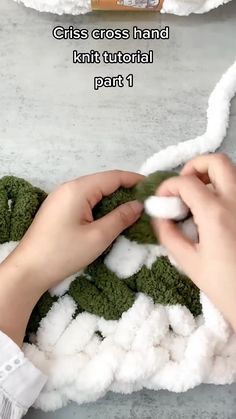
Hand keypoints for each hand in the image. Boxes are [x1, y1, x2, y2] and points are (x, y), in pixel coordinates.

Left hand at [0, 170, 142, 344]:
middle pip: (103, 182)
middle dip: (125, 190)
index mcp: (78, 189)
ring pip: (94, 192)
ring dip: (113, 198)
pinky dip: (100, 205)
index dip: (134, 180)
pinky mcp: (58, 209)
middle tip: (146, 201)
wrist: (29, 270)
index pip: (112, 177)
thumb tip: (138, 205)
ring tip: (133, 209)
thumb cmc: (63, 253)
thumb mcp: (98, 237)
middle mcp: (69, 187)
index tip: (152, 186)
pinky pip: (84, 201)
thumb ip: (120, 218)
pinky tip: (111, 216)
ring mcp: (61, 197)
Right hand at [153, 153, 235, 330]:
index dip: (168, 186)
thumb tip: (159, 216)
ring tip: (196, 198)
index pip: (186, 182)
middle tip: (183, 188)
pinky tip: (212, 212)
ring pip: (230, 172)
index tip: (161, 199)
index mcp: (216, 214)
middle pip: (216, 162)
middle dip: (193, 167)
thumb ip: (169, 234)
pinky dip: (221, 190)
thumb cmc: (225, 287)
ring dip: (209, 176)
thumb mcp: (189, 262)